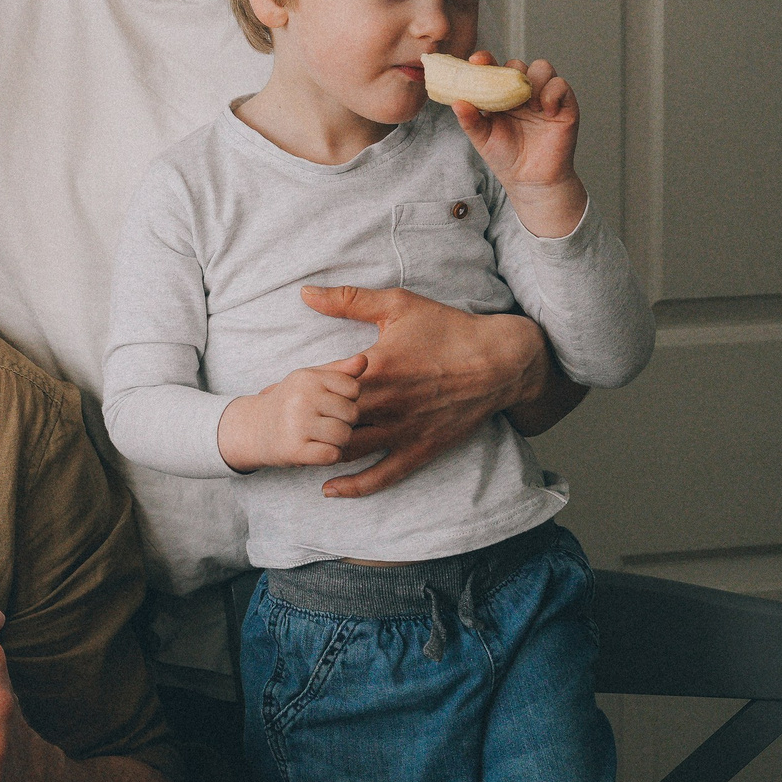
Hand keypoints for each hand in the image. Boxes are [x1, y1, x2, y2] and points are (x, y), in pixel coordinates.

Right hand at [216, 358, 365, 471]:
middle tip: (327, 423)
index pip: (353, 389)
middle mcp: (301, 398)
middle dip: (345, 422)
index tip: (331, 404)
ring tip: (323, 437)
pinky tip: (317, 450)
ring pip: (344, 436)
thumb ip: (339, 370)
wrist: (254, 428)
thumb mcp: (310, 380)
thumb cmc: (290, 402)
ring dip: (339, 441)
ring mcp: (297, 424)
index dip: (348, 399)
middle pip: (352, 413)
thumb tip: (364, 360)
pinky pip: (332, 455)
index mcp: (307, 378)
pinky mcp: (294, 449)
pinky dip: (330, 456)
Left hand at [295, 287, 546, 497]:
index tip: (282, 389)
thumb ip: (348, 300)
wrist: (499, 361)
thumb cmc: (448, 329)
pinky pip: (383, 475)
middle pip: (329, 421)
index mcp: (375, 369)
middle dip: (304, 423)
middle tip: (282, 423)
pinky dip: (354, 486)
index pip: (322, 386)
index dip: (298, 390)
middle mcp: (386, 405)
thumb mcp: (397, 305)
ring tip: (296, 451)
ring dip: (320, 451)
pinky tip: (330, 489)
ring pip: (349, 450)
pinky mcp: (421, 449)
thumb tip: (305, 292)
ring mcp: (403, 431)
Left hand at [447, 52, 587, 237]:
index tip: (476, 60)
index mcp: (501, 95)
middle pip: (518, 65)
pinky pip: (561, 86)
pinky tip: (544, 110)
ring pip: (542, 68)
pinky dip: (552, 93)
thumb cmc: (506, 157)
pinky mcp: (564, 106)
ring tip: (525, 103)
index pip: (494, 69)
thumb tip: (456, 102)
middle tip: (501, 83)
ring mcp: (544, 97)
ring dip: (532, 80)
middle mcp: (522, 92)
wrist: (530, 180)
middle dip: (509, 69)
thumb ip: (470, 120)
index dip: (486, 60)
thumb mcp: (482, 138)